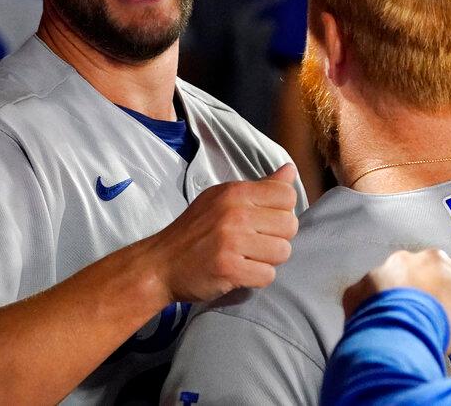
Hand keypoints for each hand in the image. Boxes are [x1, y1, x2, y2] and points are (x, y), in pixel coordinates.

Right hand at [148, 164, 299, 303]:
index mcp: (235, 192)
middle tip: (255, 244)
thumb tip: (290, 171)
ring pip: (282, 252)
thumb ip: (260, 187)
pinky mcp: (229, 268)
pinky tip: (240, 272)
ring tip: (247, 258)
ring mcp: (232, 241)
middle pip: (289, 225)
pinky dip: (256, 278)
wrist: (160, 263)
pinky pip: (267, 275)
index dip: (282, 211)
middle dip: (277, 238)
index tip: (264, 222)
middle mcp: (235, 213)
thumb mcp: (222, 198)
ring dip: (268, 260)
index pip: (287, 195)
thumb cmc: (194, 231)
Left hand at [342, 249, 450, 353]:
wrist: (400, 334)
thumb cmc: (440, 320)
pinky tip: (380, 327)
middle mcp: (403, 259)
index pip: (444, 270)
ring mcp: (376, 273)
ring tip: (400, 324)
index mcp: (434, 260)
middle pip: (413, 274)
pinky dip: (370, 311)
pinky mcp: (356, 291)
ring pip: (386, 286)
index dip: (446, 291)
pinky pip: (364, 300)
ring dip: (392, 300)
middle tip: (421, 317)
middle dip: (416, 291)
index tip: (445, 308)